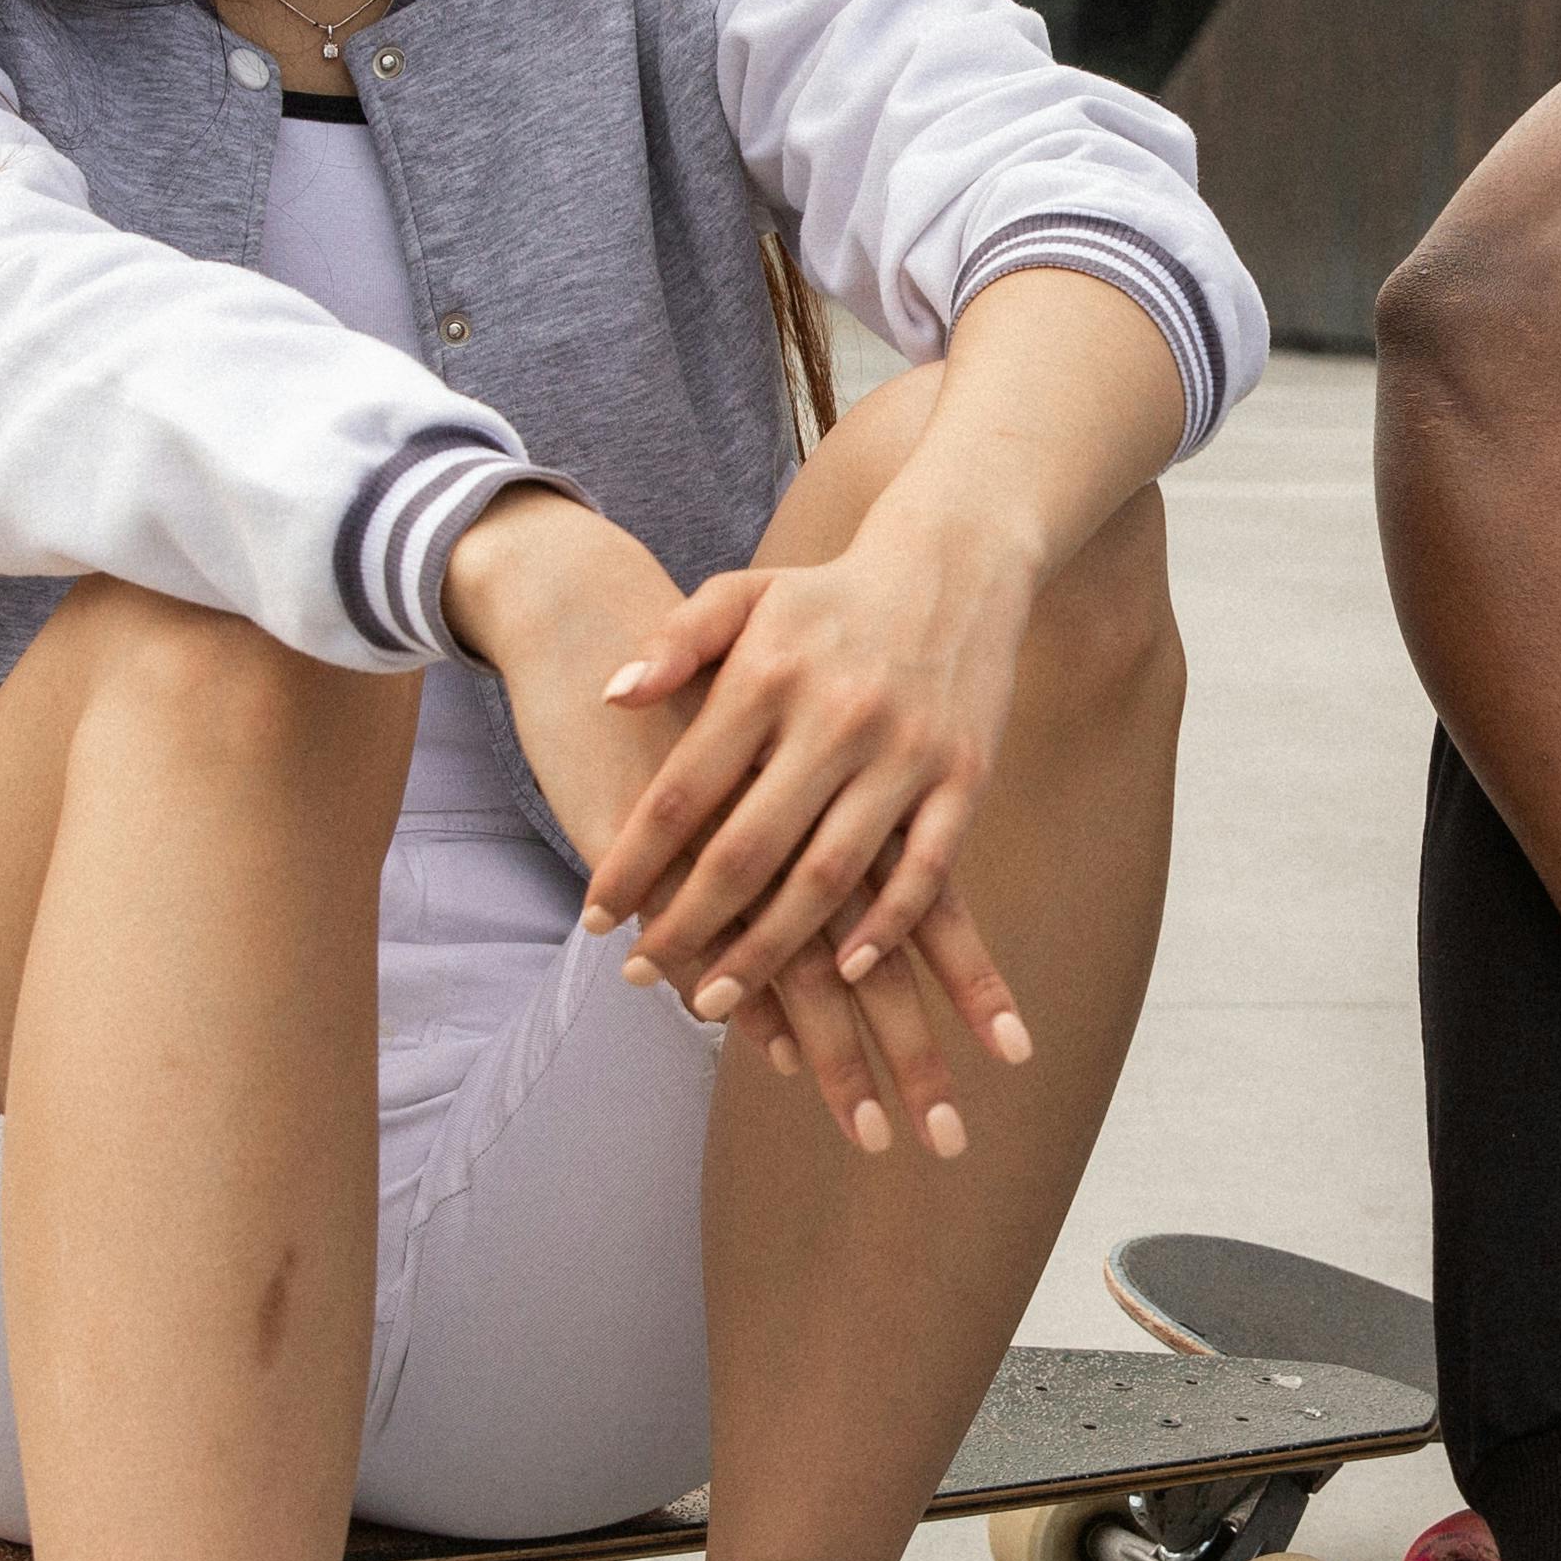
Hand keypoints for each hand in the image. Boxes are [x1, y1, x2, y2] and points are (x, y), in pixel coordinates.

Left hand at [455, 490, 1019, 1155]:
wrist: (956, 561)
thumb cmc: (829, 593)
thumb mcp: (744, 592)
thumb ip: (675, 641)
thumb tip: (613, 696)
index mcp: (768, 675)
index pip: (683, 792)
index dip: (633, 864)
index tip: (595, 920)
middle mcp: (835, 717)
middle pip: (748, 850)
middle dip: (688, 927)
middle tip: (642, 977)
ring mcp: (905, 752)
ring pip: (829, 877)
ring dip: (771, 952)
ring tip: (718, 999)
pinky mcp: (964, 776)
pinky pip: (925, 870)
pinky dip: (886, 928)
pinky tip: (844, 970)